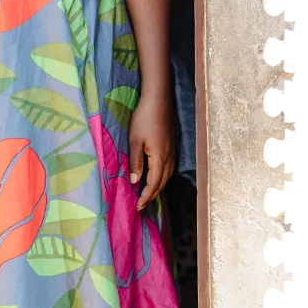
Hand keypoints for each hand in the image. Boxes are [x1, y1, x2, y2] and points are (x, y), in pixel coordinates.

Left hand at [128, 90, 175, 211]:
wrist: (159, 100)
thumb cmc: (144, 118)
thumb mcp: (135, 140)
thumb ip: (136, 162)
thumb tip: (136, 181)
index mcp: (159, 158)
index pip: (153, 184)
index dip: (146, 196)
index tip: (138, 207)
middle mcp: (169, 158)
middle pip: (162, 183)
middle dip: (152, 195)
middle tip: (142, 205)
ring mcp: (173, 152)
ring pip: (167, 176)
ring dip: (158, 187)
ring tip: (148, 194)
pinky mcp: (172, 146)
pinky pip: (169, 168)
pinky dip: (162, 177)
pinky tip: (156, 176)